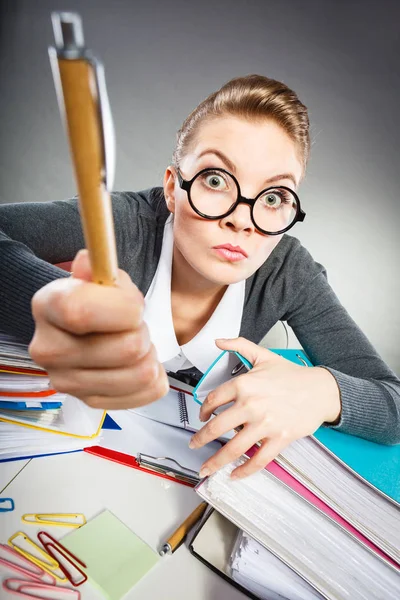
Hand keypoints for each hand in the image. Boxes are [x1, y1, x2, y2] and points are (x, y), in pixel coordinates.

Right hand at [29, 249, 168, 408]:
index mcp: (48, 306)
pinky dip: (153, 377)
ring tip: (135, 343)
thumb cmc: (100, 299)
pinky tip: (138, 364)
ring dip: (149, 355)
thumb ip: (101, 268)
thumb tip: (87, 261)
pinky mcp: (89, 401)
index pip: (81, 313)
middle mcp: (48, 348)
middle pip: (126, 348)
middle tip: (133, 325)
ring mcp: (66, 380)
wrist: (90, 326)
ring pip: (140, 373)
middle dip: (142, 331)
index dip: (123, 309)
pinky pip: (145, 393)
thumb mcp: (103, 275)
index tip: (135, 305)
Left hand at [190, 337, 340, 478]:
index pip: (213, 400)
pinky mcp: (279, 438)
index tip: (200, 418)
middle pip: (216, 427)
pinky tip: (236, 474)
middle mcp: (251, 405)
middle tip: (194, 445)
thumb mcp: (263, 355)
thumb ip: (239, 345)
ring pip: (233, 448)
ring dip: (215, 461)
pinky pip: (258, 459)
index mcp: (244, 385)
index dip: (202, 411)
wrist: (321, 390)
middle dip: (200, 440)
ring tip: (206, 468)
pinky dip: (245, 470)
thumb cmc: (292, 375)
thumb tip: (218, 341)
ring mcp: (265, 424)